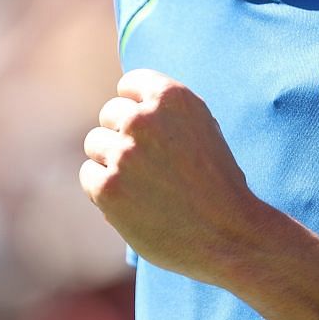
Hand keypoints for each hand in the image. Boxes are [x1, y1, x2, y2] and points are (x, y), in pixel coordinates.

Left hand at [81, 69, 265, 284]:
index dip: (135, 106)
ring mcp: (124, 153)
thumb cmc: (219, 185)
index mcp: (172, 97)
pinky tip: (131, 202)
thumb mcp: (204, 129)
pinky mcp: (109, 187)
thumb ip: (168, 113)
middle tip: (147, 164)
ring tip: (142, 185)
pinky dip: (103, 190)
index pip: (129, 85)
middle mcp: (144, 119)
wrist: (229, 235)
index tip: (143, 128)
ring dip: (111, 162)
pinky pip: (88, 176)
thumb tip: (130, 104)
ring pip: (95, 144)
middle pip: (109, 114)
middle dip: (123, 135)